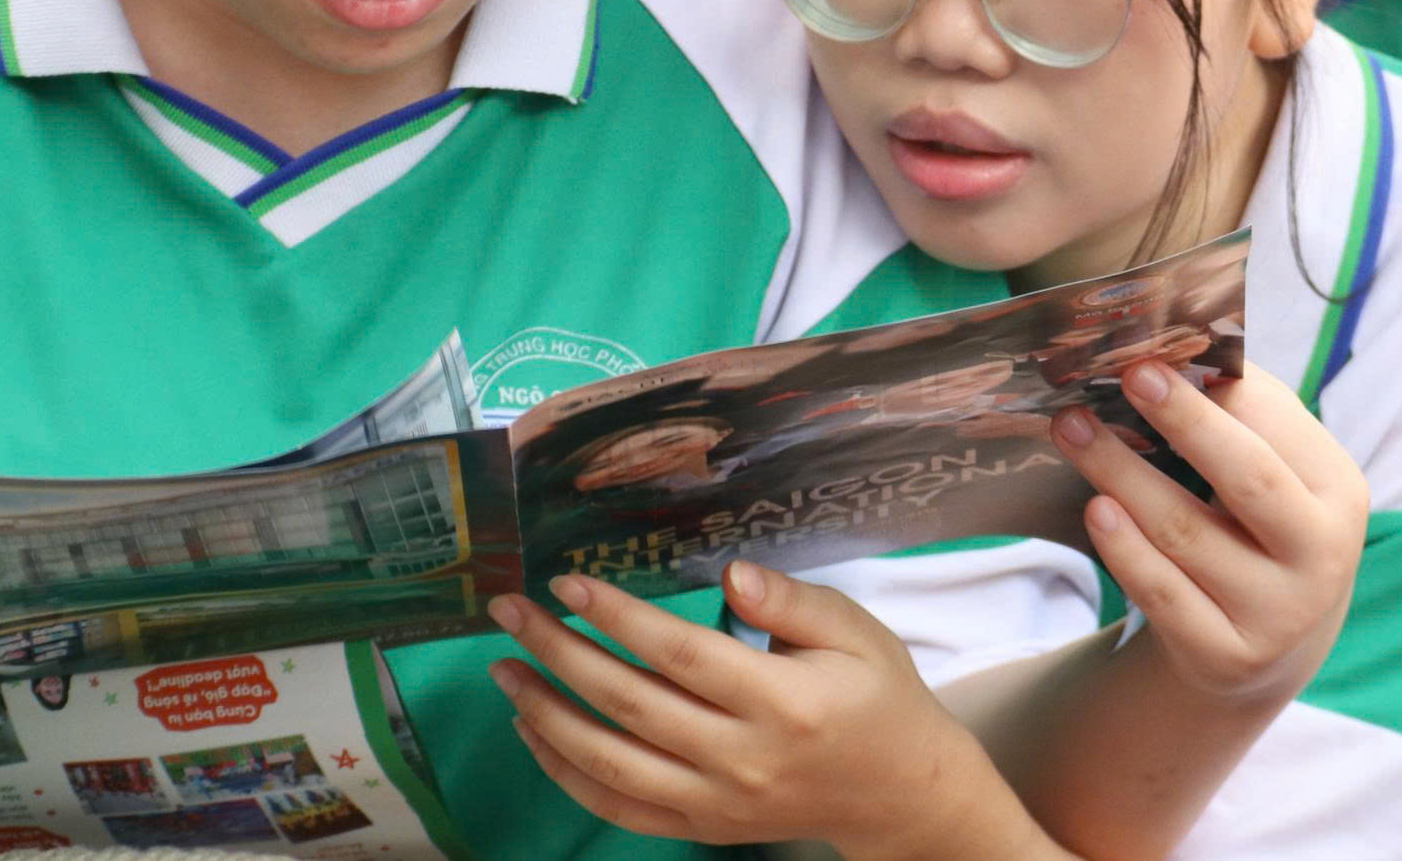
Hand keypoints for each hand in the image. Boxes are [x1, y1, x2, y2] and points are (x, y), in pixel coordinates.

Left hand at [489, 564, 1059, 859]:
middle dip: (559, 654)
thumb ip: (790, 601)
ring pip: (611, 766)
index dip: (617, 617)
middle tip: (508, 610)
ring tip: (503, 670)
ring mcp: (718, 804)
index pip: (680, 655)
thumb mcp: (855, 630)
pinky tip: (535, 731)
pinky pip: (621, 809)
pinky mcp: (703, 830)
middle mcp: (743, 760)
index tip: (566, 581)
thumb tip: (730, 572)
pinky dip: (568, 775)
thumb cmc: (877, 695)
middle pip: (631, 706)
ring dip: (547, 716)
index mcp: (783, 701)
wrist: (899, 793)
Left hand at [1051, 361, 1365, 706]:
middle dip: (1184, 421)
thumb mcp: (1273, 475)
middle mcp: (1322, 557)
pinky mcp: (1225, 656)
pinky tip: (1095, 508)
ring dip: (1123, 474)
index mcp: (1340, 493)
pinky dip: (1124, 547)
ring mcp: (1277, 615)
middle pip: (1248, 478)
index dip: (1214, 390)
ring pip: (1187, 533)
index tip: (1152, 353)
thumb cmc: (1257, 527)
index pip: (1276, 429)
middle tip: (1127, 375)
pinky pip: (1163, 593)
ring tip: (1074, 430)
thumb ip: (1239, 415)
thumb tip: (1172, 351)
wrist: (1266, 645)